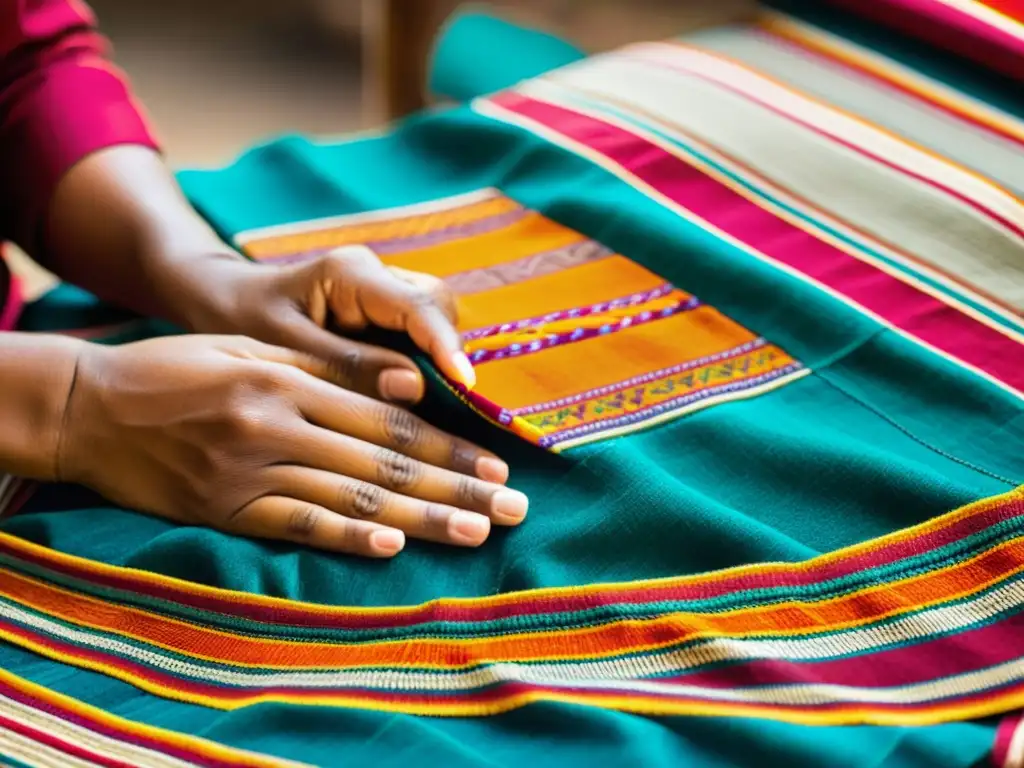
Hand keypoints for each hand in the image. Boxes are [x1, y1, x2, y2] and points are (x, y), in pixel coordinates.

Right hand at [57, 335, 526, 556]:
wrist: (89, 408)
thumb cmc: (177, 371)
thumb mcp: (249, 349)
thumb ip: (328, 368)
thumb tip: (408, 384)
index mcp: (290, 382)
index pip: (390, 420)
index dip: (450, 442)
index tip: (498, 461)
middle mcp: (278, 426)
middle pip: (387, 463)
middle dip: (458, 485)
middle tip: (513, 504)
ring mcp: (250, 471)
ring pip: (354, 498)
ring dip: (422, 517)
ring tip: (477, 530)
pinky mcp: (224, 509)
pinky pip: (296, 525)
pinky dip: (347, 537)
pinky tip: (393, 548)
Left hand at [185, 247, 475, 403]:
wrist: (219, 302)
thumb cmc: (241, 320)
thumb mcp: (285, 350)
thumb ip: (349, 366)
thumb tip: (415, 388)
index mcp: (350, 273)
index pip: (417, 305)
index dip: (446, 346)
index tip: (465, 385)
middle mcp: (377, 277)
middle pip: (438, 310)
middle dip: (448, 356)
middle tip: (450, 407)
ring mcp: (384, 295)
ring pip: (436, 325)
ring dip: (439, 367)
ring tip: (436, 413)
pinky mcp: (384, 319)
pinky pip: (419, 341)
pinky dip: (424, 373)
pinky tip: (417, 408)